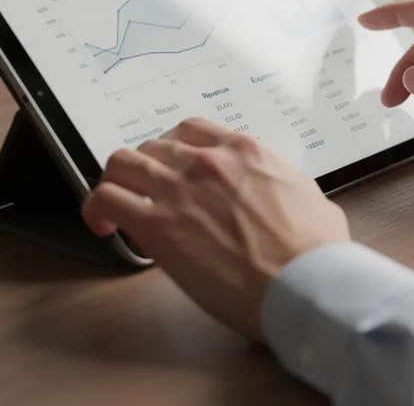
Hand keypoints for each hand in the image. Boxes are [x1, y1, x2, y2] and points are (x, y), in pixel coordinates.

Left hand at [81, 118, 349, 339]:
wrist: (305, 282)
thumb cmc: (316, 251)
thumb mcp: (312, 198)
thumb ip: (286, 185)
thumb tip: (284, 194)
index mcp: (246, 151)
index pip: (192, 131)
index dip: (175, 148)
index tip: (173, 166)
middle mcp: (207, 161)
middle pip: (154, 146)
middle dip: (146, 168)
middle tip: (147, 192)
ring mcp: (178, 189)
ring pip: (121, 163)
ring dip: (116, 181)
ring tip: (116, 204)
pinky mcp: (157, 225)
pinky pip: (106, 199)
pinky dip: (96, 208)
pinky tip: (103, 226)